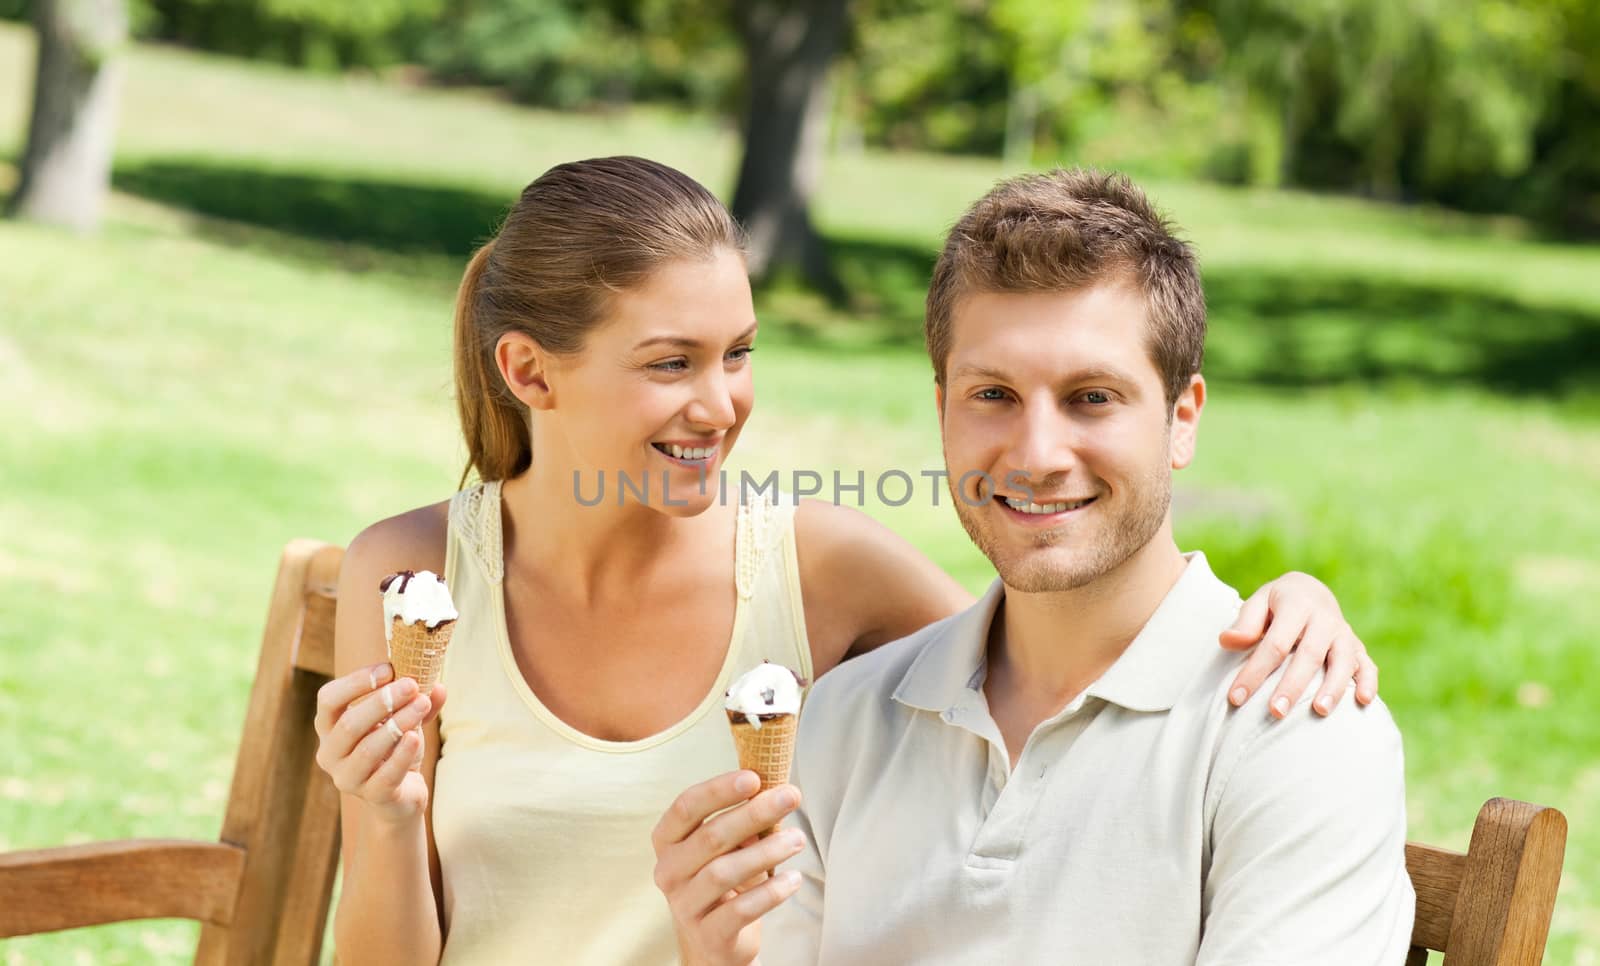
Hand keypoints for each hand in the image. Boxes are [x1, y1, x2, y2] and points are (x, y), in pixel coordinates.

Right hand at [314, 662, 448, 824]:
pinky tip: (415, 737)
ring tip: (422, 705)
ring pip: (368, 749)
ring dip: (398, 723)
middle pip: (349, 723)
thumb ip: (417, 700)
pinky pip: (386, 774)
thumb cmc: (394, 748)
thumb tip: (436, 685)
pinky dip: (402, 754)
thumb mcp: (403, 718)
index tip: (388, 669)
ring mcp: (348, 778)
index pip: (328, 699)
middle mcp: (330, 753)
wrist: (402, 794)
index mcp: (329, 727)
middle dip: (382, 701)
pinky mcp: (371, 796)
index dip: (356, 682)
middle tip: (412, 685)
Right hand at [651, 770, 806, 965]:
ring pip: (724, 871)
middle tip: (790, 797)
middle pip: (711, 836)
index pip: (686, 807)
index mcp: (668, 841)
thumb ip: (742, 823)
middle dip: (754, 813)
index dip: (719, 790)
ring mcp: (685, 906)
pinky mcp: (707, 935)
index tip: (754, 778)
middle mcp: (668, 871)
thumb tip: (775, 794)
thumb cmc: (723, 881)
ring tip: (799, 839)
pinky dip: (771, 892)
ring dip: (767, 851)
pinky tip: (794, 879)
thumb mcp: (727, 848)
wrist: (715, 941)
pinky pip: (740, 910)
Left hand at [1220, 572, 1377, 718]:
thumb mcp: (1258, 603)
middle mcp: (1324, 619)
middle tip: (1276, 711)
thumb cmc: (1276, 605)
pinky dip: (1368, 681)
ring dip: (1333, 687)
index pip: (1274, 643)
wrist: (1310, 592)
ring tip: (1319, 710)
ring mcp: (1344, 634)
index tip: (1236, 697)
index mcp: (1296, 606)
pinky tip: (1363, 702)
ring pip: (1342, 661)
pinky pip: (1367, 665)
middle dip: (1292, 685)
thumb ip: (1245, 623)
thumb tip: (1227, 641)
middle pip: (1309, 655)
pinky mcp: (1358, 647)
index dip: (1255, 671)